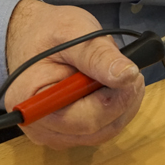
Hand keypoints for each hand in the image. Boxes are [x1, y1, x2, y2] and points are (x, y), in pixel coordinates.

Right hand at [4, 0, 143, 149]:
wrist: (34, 34)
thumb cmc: (48, 30)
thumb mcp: (74, 31)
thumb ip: (99, 56)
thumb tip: (127, 75)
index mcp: (31, 102)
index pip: (84, 120)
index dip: (115, 101)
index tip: (133, 75)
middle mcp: (39, 126)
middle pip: (96, 130)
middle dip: (123, 101)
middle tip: (133, 72)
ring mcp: (54, 133)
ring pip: (104, 131)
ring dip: (122, 105)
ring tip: (122, 75)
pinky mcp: (68, 132)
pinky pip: (101, 128)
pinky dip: (115, 109)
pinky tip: (114, 86)